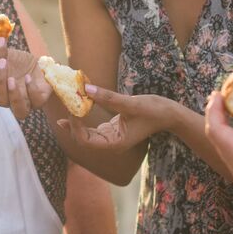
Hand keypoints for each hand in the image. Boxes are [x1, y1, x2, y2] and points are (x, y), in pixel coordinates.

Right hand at [0, 31, 48, 121]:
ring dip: (15, 95)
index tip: (1, 59)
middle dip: (2, 85)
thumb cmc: (20, 62)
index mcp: (0, 90)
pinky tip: (28, 77)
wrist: (40, 64)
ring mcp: (26, 102)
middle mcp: (11, 99)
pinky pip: (36, 101)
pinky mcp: (40, 100)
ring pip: (19, 111)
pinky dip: (31, 90)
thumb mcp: (8, 55)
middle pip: (2, 101)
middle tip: (4, 68)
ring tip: (15, 78)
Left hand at [56, 84, 193, 154]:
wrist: (169, 114)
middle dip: (71, 121)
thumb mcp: (131, 103)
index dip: (74, 125)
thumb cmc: (154, 111)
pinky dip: (84, 115)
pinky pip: (92, 124)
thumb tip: (86, 89)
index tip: (70, 107)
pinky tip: (75, 104)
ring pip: (85, 132)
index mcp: (115, 144)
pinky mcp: (111, 128)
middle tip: (63, 102)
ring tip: (66, 101)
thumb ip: (108, 98)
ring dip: (75, 118)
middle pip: (82, 138)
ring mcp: (110, 137)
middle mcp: (110, 143)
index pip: (85, 140)